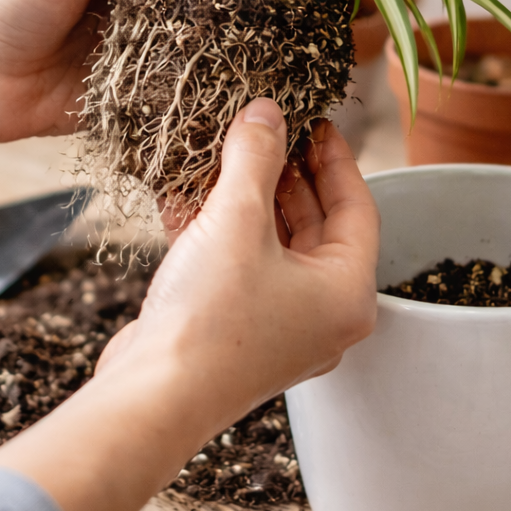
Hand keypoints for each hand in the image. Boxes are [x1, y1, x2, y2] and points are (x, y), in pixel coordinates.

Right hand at [0, 98, 378, 510]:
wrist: (152, 398)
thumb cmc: (211, 319)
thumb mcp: (237, 219)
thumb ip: (255, 157)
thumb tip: (266, 112)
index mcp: (347, 293)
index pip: (357, 208)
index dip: (335, 158)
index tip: (314, 123)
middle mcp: (322, 314)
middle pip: (315, 226)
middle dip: (285, 175)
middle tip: (269, 132)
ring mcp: (279, 326)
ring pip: (272, 244)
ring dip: (246, 199)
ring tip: (225, 154)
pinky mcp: (237, 330)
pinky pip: (239, 266)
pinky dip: (219, 231)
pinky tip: (187, 197)